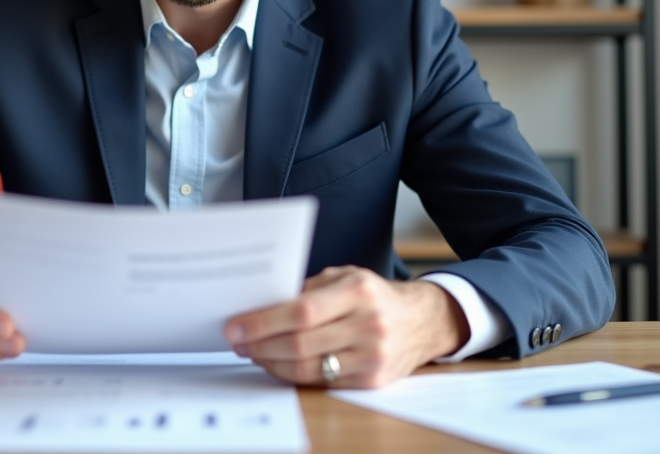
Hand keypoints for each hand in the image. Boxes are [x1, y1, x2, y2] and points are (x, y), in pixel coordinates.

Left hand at [224, 266, 469, 388]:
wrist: (422, 320)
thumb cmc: (375, 295)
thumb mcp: (346, 277)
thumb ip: (308, 290)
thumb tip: (261, 305)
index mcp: (358, 291)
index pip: (301, 311)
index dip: (263, 322)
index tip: (237, 327)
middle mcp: (368, 323)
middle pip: (300, 343)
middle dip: (260, 345)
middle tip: (238, 343)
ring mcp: (373, 355)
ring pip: (308, 368)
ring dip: (272, 363)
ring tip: (254, 353)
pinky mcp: (373, 380)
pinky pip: (323, 382)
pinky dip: (294, 375)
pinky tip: (279, 365)